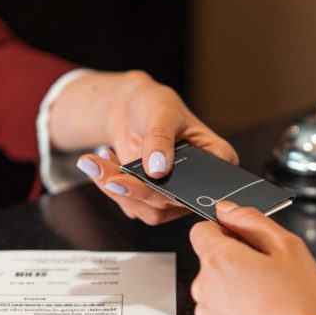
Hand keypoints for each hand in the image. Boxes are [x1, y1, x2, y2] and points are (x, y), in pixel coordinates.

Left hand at [48, 70, 237, 224]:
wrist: (129, 108)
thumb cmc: (155, 104)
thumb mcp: (161, 113)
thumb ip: (160, 140)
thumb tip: (158, 170)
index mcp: (217, 157)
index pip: (207, 184)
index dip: (180, 189)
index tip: (150, 179)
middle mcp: (199, 182)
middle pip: (173, 201)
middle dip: (137, 190)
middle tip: (111, 178)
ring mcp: (174, 193)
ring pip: (149, 210)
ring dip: (119, 191)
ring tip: (98, 163)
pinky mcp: (151, 198)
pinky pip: (132, 205)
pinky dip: (111, 187)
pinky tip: (102, 163)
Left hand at [190, 201, 315, 314]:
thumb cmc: (302, 306)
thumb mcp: (287, 247)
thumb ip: (252, 220)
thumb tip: (227, 209)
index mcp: (218, 259)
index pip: (201, 230)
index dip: (224, 230)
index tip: (244, 240)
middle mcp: (205, 287)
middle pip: (210, 261)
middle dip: (234, 261)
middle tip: (267, 273)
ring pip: (216, 288)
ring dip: (234, 288)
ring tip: (267, 299)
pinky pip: (220, 314)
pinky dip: (236, 313)